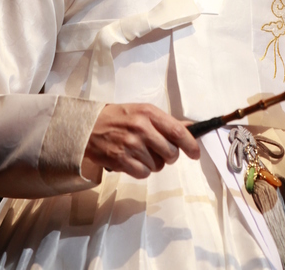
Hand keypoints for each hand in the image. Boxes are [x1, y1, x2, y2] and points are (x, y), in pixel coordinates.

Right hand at [84, 103, 200, 178]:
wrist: (89, 126)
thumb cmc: (119, 118)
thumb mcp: (142, 111)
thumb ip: (166, 121)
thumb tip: (190, 128)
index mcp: (149, 113)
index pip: (177, 131)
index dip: (190, 145)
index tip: (195, 153)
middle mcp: (141, 128)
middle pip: (170, 153)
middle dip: (169, 156)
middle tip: (160, 151)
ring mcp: (131, 145)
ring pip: (157, 165)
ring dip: (152, 163)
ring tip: (139, 152)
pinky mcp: (121, 160)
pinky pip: (144, 173)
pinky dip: (141, 170)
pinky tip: (133, 160)